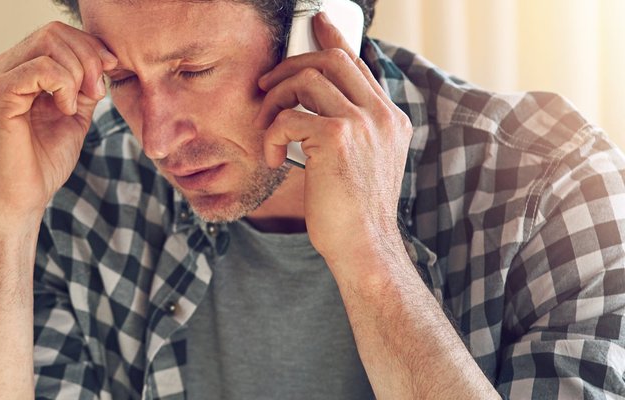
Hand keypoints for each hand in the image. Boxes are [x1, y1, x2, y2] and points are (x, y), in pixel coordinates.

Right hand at [0, 21, 117, 227]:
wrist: (17, 202)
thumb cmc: (38, 166)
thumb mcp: (73, 116)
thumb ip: (84, 86)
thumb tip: (102, 60)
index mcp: (16, 70)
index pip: (56, 34)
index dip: (89, 48)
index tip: (108, 74)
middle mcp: (2, 68)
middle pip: (54, 32)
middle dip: (88, 57)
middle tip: (97, 93)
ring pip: (50, 43)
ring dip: (78, 73)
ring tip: (77, 106)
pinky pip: (43, 67)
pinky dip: (65, 86)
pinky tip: (65, 111)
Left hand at [253, 12, 412, 266]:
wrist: (364, 248)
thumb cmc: (352, 214)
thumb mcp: (361, 165)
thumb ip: (351, 132)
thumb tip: (314, 109)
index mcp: (391, 120)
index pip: (359, 64)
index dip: (332, 41)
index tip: (315, 23)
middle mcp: (382, 116)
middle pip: (332, 60)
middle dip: (291, 66)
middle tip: (266, 86)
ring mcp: (362, 124)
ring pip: (308, 79)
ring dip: (275, 99)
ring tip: (266, 127)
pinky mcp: (337, 138)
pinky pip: (288, 116)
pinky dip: (271, 134)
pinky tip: (274, 159)